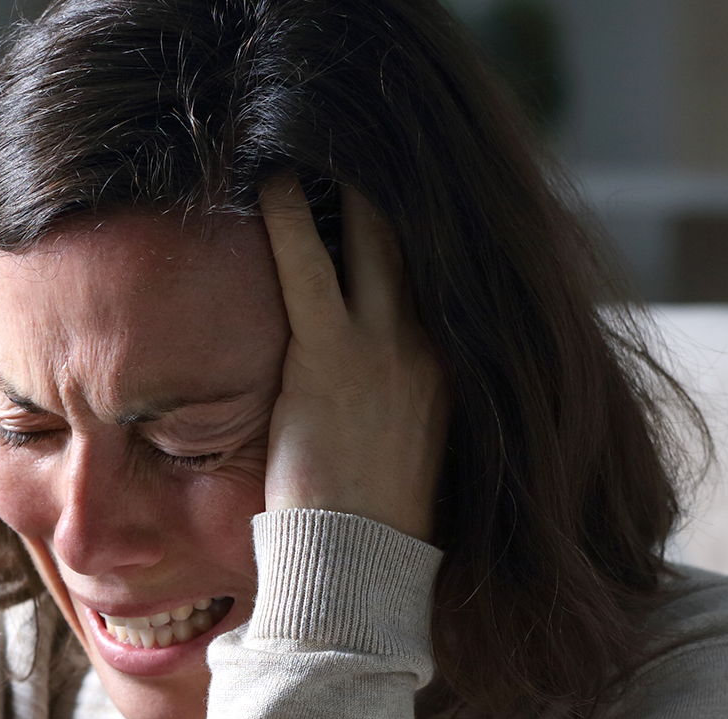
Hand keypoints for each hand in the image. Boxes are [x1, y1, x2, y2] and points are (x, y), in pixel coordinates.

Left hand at [258, 175, 449, 541]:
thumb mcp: (408, 453)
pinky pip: (308, 270)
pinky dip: (291, 220)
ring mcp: (386, 348)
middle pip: (417, 245)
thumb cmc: (372, 526)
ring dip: (346, 188)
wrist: (358, 567)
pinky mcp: (331, 359)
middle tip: (364, 143)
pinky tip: (272, 182)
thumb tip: (382, 391)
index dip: (416, 229)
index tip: (396, 189)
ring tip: (313, 142)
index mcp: (455, 368)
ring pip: (371, 241)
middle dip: (391, 192)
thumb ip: (405, 404)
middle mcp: (433, 347)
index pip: (437, 277)